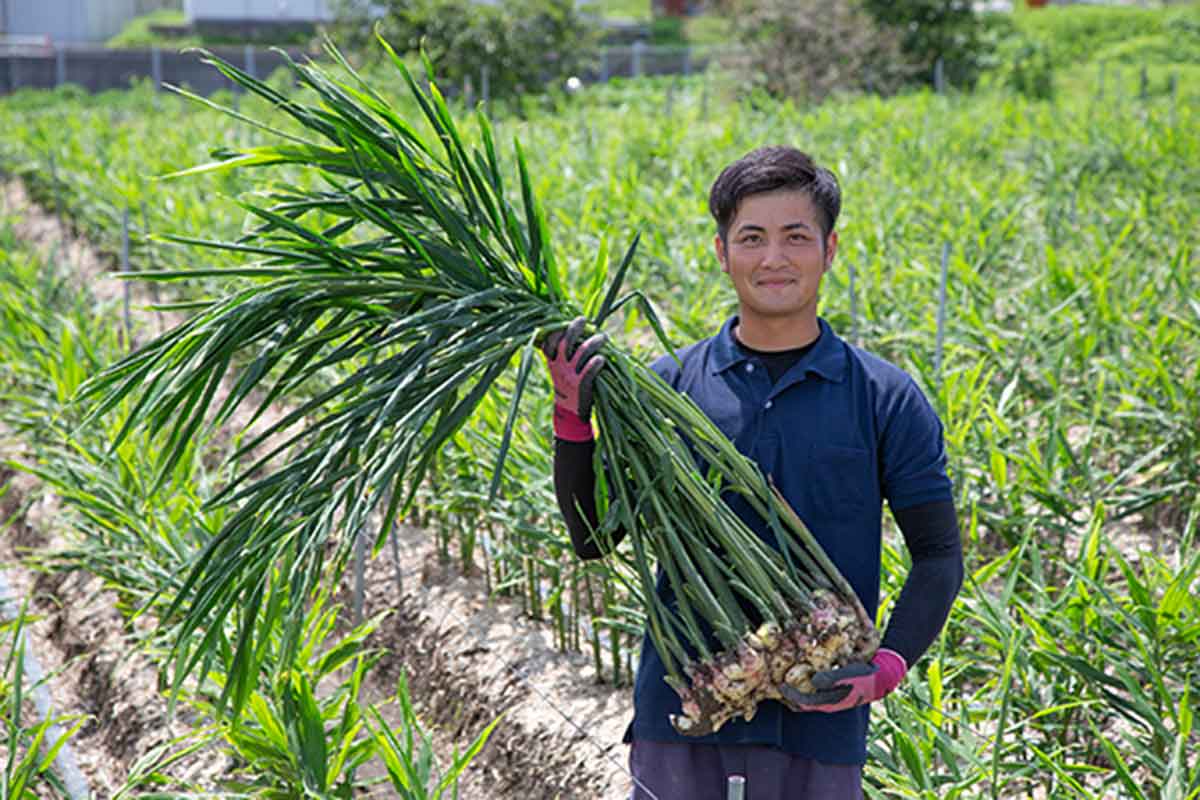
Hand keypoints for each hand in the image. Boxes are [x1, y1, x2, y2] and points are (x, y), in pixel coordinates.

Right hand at [541, 317, 606, 440]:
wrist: (570, 413)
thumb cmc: (569, 385)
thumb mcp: (560, 369)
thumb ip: (564, 353)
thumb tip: (575, 329)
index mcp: (553, 361)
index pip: (549, 340)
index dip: (557, 329)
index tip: (566, 321)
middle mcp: (559, 366)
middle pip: (565, 342)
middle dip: (575, 328)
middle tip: (584, 320)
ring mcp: (570, 375)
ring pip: (581, 352)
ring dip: (594, 342)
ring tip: (603, 337)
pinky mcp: (581, 385)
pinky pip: (590, 369)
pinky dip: (597, 362)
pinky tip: (602, 358)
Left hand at [779, 648, 906, 712]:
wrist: (884, 674)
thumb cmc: (866, 677)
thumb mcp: (850, 675)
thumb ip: (832, 678)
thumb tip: (813, 681)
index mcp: (831, 702)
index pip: (804, 703)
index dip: (790, 695)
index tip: (779, 685)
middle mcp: (829, 701)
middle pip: (804, 700)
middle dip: (791, 692)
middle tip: (777, 680)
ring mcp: (832, 695)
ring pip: (809, 694)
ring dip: (798, 687)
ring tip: (786, 675)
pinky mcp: (835, 687)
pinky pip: (817, 686)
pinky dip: (808, 680)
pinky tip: (803, 670)